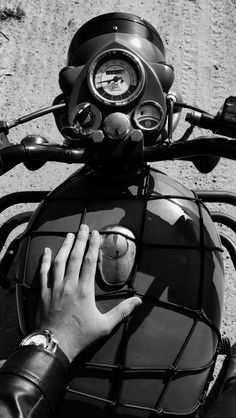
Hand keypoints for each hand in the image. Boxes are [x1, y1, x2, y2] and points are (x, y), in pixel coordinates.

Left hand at [36, 224, 141, 362]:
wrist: (54, 345)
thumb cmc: (80, 336)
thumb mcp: (105, 326)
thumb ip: (122, 311)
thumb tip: (138, 301)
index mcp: (84, 290)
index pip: (89, 261)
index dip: (93, 245)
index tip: (95, 234)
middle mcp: (69, 285)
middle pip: (74, 256)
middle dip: (80, 240)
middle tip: (83, 227)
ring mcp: (54, 288)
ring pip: (59, 261)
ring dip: (64, 246)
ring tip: (69, 235)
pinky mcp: (43, 293)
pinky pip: (43, 273)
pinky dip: (44, 261)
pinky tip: (46, 251)